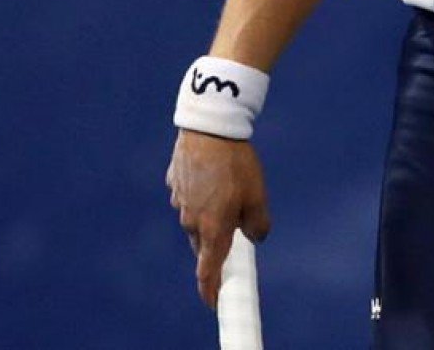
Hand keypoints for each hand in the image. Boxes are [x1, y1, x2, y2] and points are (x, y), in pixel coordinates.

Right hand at [167, 129, 271, 309]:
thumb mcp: (257, 195)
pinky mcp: (175, 184)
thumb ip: (258, 223)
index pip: (208, 270)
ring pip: (196, 219)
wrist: (209, 130)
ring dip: (210, 214)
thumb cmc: (236, 164)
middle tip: (234, 231)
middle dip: (217, 244)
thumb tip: (256, 236)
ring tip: (229, 190)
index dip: (210, 289)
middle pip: (203, 244)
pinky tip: (213, 175)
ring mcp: (179, 202)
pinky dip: (201, 193)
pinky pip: (190, 196)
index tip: (212, 302)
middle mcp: (191, 221)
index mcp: (213, 228)